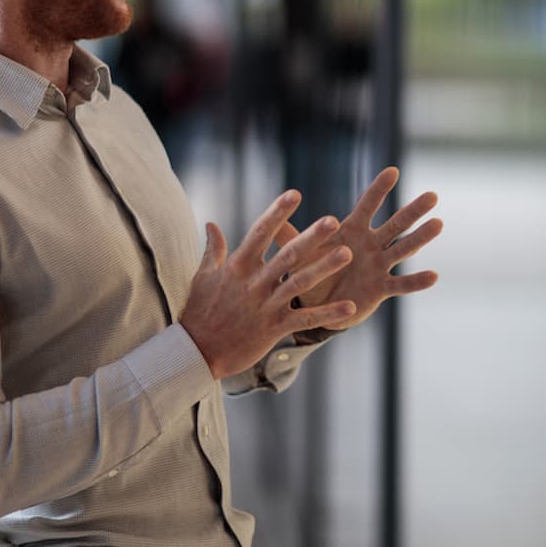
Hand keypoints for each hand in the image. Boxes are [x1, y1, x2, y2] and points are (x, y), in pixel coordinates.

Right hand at [180, 190, 357, 378]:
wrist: (195, 352)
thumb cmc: (199, 312)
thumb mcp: (203, 277)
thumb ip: (213, 249)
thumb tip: (211, 223)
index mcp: (238, 266)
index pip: (260, 233)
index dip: (277, 213)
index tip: (295, 194)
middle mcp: (254, 283)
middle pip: (287, 255)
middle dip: (311, 237)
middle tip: (333, 221)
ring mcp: (265, 305)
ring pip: (299, 283)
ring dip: (324, 268)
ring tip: (347, 254)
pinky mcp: (273, 328)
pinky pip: (305, 318)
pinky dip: (328, 313)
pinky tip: (350, 307)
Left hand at [274, 166, 441, 332]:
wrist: (316, 307)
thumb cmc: (310, 272)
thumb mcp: (298, 253)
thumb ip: (289, 235)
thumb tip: (274, 212)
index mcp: (351, 231)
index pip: (368, 206)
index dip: (379, 189)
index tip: (393, 170)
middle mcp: (370, 245)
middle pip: (395, 224)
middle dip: (412, 210)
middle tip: (432, 196)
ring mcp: (378, 266)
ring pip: (404, 249)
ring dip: (421, 237)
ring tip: (438, 224)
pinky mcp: (381, 289)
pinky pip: (402, 284)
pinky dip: (417, 281)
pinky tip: (434, 275)